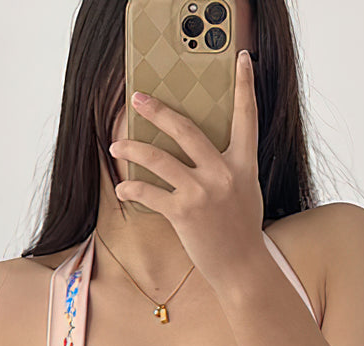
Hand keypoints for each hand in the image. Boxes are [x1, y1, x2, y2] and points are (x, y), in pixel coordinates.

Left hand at [109, 48, 264, 289]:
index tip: (242, 59)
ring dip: (133, 149)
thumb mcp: (245, 190)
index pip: (247, 116)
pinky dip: (131, 190)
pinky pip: (150, 193)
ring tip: (116, 145)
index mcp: (244, 164)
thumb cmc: (240, 229)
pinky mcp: (183, 214)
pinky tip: (122, 190)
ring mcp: (202, 193)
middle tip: (138, 97)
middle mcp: (223, 174)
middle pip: (186, 129)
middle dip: (158, 111)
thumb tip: (202, 147)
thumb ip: (229, 165)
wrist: (241, 267)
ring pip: (159, 159)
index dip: (245, 85)